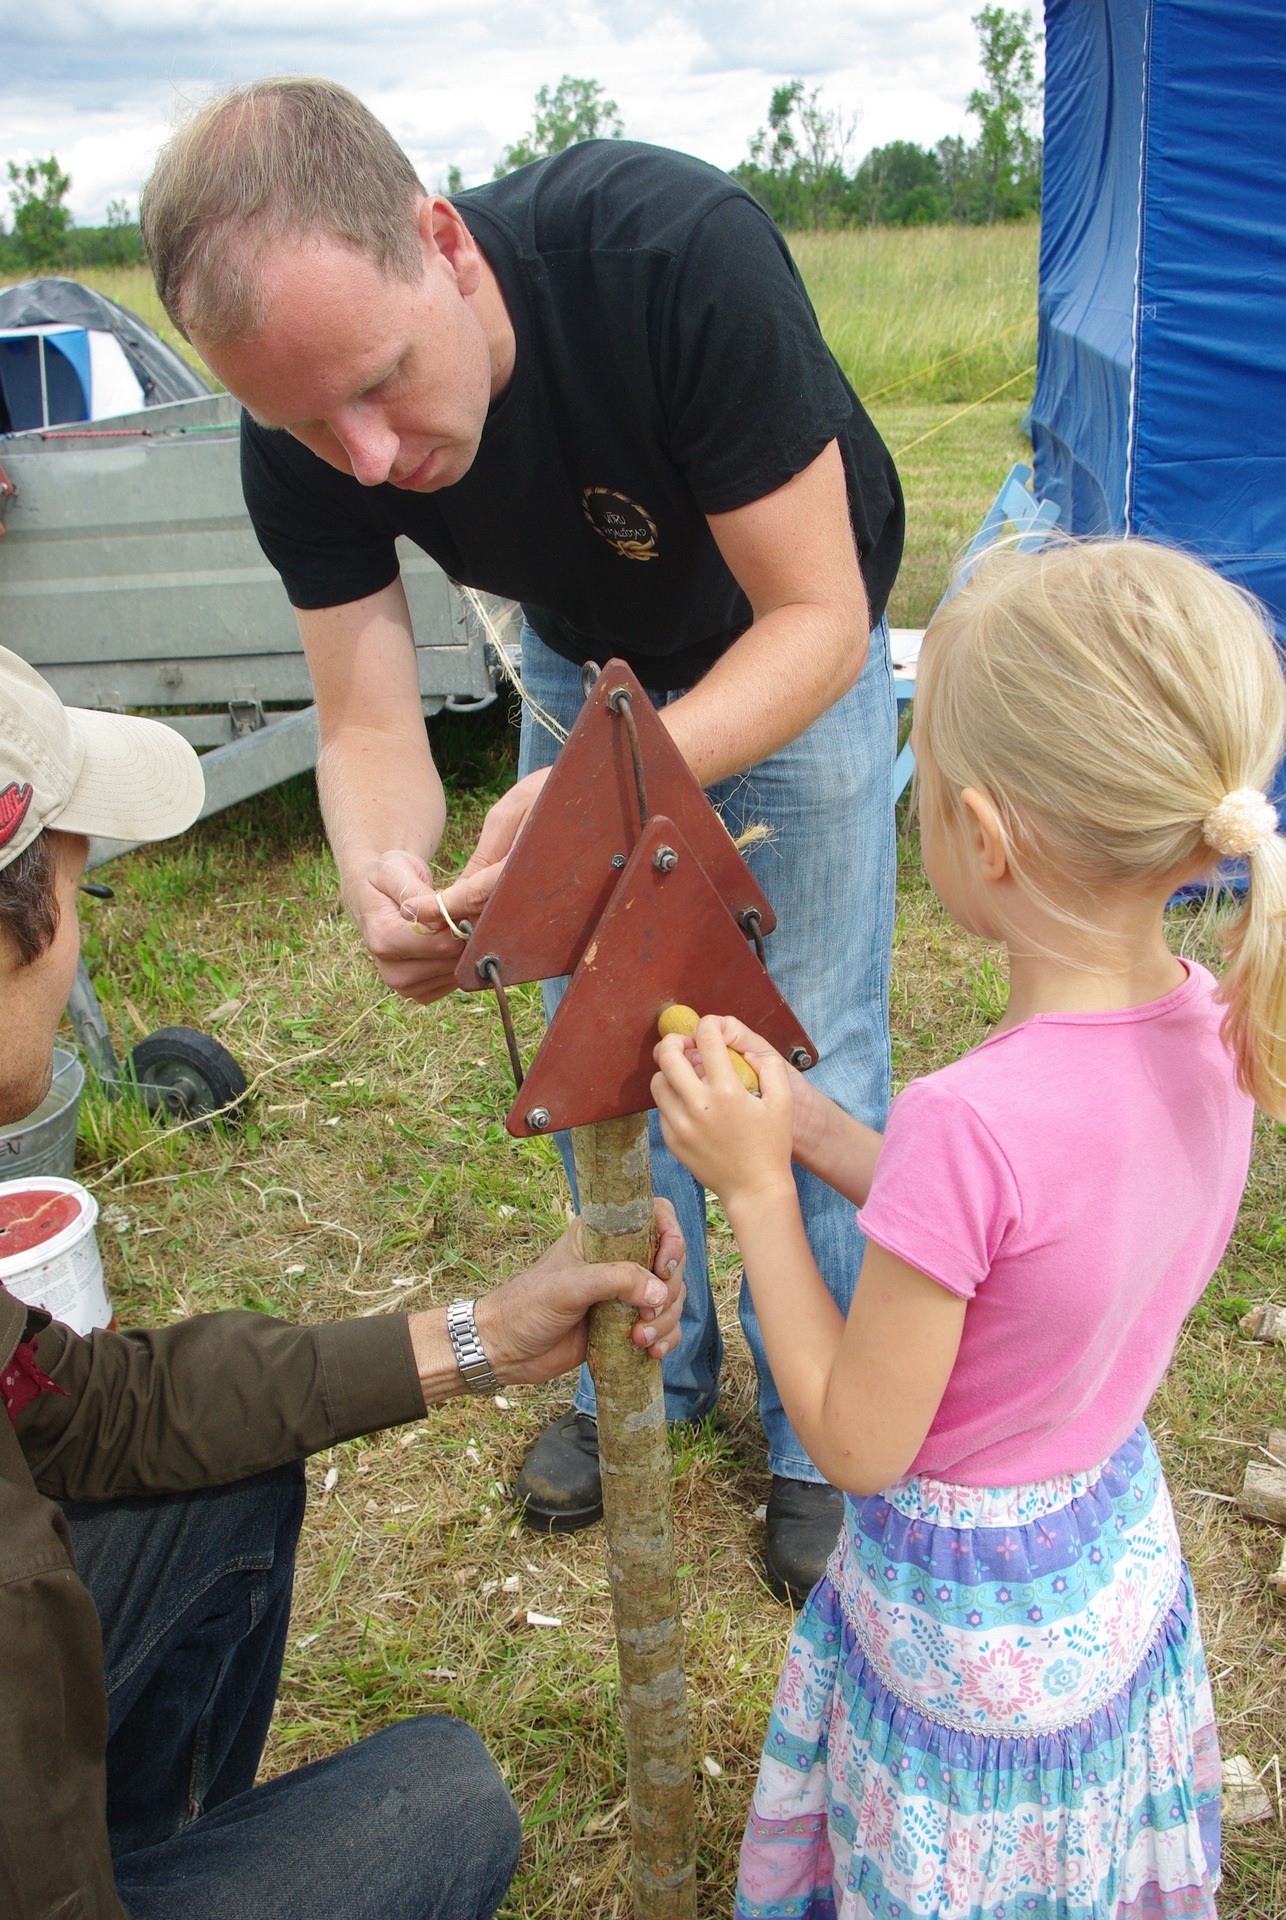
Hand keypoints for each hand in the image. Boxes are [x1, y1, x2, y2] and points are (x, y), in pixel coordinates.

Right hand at [352, 769, 551, 1005]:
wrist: (376, 898)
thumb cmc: (387, 878)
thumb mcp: (395, 871)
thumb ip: (415, 892)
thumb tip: (437, 916)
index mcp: (383, 940)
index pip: (439, 942)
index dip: (462, 924)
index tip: (471, 904)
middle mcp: (391, 971)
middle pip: (450, 962)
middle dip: (467, 938)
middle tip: (474, 913)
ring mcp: (405, 986)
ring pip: (455, 975)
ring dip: (466, 952)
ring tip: (464, 926)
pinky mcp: (420, 993)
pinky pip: (452, 984)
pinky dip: (460, 964)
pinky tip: (456, 943)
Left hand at [472, 1197, 685, 1384]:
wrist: (506, 1350)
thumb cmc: (527, 1306)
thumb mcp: (569, 1286)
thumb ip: (615, 1281)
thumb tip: (660, 1293)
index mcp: (603, 1234)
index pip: (656, 1216)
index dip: (672, 1237)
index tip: (664, 1268)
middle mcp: (619, 1258)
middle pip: (672, 1262)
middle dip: (669, 1292)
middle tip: (647, 1316)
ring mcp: (625, 1293)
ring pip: (670, 1297)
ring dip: (666, 1321)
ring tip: (641, 1340)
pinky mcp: (626, 1323)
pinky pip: (663, 1326)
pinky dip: (665, 1338)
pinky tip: (652, 1352)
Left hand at [670, 1014, 831, 1166]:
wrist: (754, 1189)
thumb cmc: (772, 1145)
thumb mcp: (784, 1102)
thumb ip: (769, 1067)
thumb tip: (746, 1050)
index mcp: (727, 1091)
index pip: (706, 1038)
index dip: (708, 1025)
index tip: (711, 1029)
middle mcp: (698, 1105)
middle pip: (667, 1055)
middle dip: (675, 1041)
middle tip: (686, 1046)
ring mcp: (681, 1124)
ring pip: (657, 1081)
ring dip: (669, 1071)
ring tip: (686, 1075)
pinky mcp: (672, 1140)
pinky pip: (661, 1108)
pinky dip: (671, 1098)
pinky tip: (689, 1103)